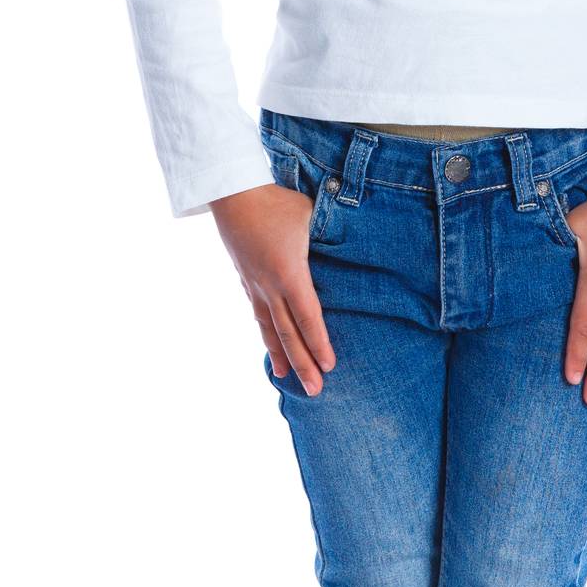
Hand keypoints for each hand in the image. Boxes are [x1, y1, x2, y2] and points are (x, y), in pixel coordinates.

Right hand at [210, 182, 335, 395]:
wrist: (233, 195)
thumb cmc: (276, 202)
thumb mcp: (310, 216)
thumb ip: (328, 235)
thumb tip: (353, 240)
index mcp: (289, 274)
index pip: (308, 317)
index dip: (319, 343)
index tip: (329, 366)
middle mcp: (270, 287)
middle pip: (289, 333)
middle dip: (303, 363)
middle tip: (316, 391)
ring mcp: (255, 285)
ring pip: (269, 329)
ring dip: (281, 355)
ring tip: (287, 379)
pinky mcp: (246, 279)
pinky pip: (258, 315)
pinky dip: (265, 334)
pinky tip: (269, 344)